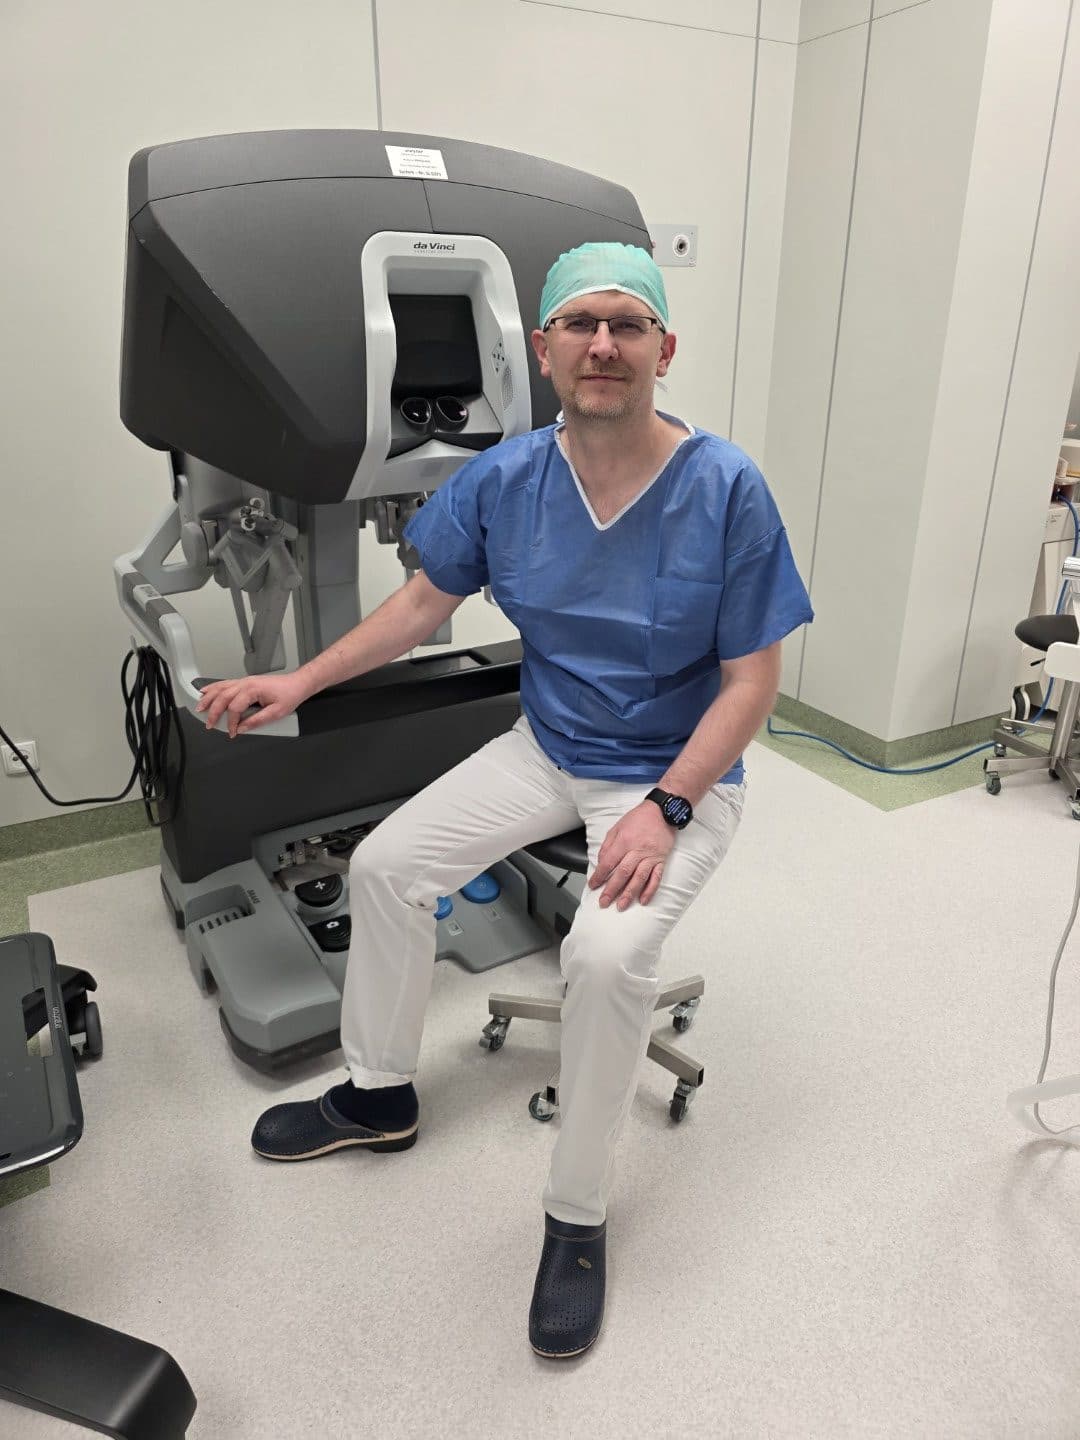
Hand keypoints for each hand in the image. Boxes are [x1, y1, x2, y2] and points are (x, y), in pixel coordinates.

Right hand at [194, 671, 309, 737]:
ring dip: (208, 698)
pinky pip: (225, 684)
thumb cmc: (290, 695)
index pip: (235, 707)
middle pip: (223, 697)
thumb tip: (242, 728)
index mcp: (253, 689)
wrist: (297, 684)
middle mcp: (246, 683)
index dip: (232, 722)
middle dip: (213, 712)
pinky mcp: (245, 682)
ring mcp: (244, 681)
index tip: (233, 732)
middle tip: (209, 724)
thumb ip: (257, 721)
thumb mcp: (277, 712)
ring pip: (220, 688)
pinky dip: (213, 688)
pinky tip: (205, 692)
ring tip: (199, 708)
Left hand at [588, 801, 675, 910]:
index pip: (608, 862)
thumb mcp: (617, 827)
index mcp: (624, 841)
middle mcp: (637, 850)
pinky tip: (643, 900)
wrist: (662, 811)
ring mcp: (651, 856)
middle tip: (604, 902)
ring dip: (629, 893)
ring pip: (639, 878)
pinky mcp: (661, 860)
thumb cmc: (639, 818)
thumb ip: (608, 845)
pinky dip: (650, 890)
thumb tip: (601, 862)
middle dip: (612, 890)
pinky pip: (656, 877)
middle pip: (623, 873)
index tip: (593, 885)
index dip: (599, 876)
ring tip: (621, 905)